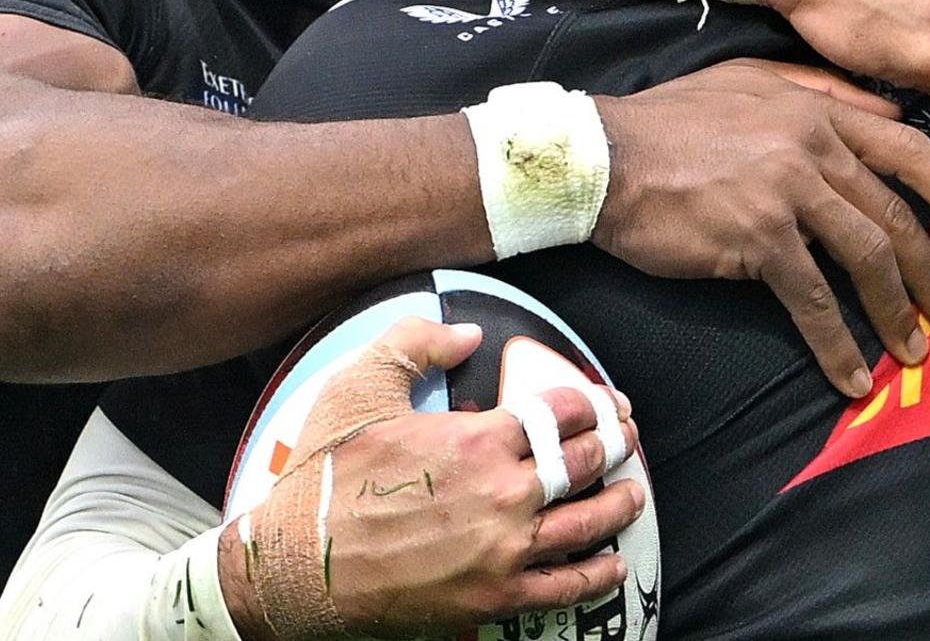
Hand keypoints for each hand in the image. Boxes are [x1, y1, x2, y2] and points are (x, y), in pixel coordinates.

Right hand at [220, 318, 642, 639]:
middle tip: (625, 440)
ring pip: (587, 522)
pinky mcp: (495, 596)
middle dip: (613, 446)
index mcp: (476, 439)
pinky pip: (566, 585)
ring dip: (618, 503)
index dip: (591, 403)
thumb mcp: (360, 387)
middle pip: (582, 462)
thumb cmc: (325, 479)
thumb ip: (416, 344)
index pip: (560, 412)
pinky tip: (613, 563)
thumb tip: (467, 331)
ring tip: (631, 493)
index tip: (603, 403)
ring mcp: (503, 549)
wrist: (298, 565)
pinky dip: (597, 573)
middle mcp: (502, 492)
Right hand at [594, 60, 929, 395]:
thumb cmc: (670, 123)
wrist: (602, 157)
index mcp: (819, 109)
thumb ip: (816, 91)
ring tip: (914, 353)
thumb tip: (877, 108)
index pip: (909, 148)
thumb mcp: (749, 82)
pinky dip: (837, 343)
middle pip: (897, 213)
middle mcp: (814, 145)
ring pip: (868, 256)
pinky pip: (813, 299)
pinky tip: (851, 376)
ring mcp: (788, 189)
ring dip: (896, 312)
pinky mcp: (757, 236)